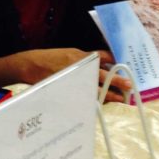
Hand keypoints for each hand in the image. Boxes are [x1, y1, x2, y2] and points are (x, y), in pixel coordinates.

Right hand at [17, 48, 131, 103]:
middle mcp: (78, 66)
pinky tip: (100, 104)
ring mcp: (73, 78)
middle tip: (128, 85)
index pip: (101, 56)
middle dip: (116, 80)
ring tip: (120, 98)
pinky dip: (92, 100)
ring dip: (108, 93)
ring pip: (95, 87)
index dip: (114, 61)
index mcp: (80, 55)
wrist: (29, 64)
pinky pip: (83, 95)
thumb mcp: (68, 53)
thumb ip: (84, 59)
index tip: (124, 66)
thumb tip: (101, 64)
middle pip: (102, 73)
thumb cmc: (50, 58)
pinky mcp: (67, 87)